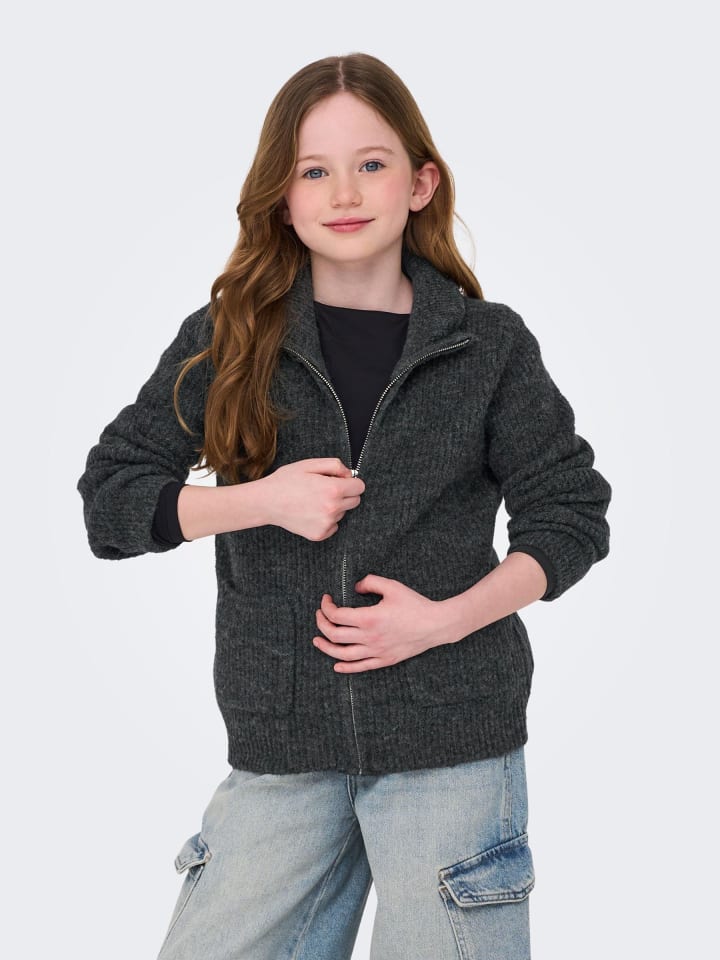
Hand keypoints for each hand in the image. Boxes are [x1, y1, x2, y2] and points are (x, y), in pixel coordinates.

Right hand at [262, 458, 364, 540]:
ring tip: (313, 501)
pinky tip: (310, 513)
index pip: (360, 487)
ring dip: (334, 507)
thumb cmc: (286, 481)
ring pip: (343, 514)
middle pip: (355, 501)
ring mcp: (326, 524)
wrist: (266, 502)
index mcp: (333, 490)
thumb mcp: (309, 464)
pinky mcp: (319, 534)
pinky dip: (326, 520)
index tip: (341, 481)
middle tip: (325, 490)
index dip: (351, 482)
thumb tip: (349, 474)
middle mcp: (332, 509)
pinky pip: (333, 526)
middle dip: (345, 494)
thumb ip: (334, 465)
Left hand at [312, 574, 451, 672]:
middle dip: (322, 624)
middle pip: (335, 635)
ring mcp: (377, 651)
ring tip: (317, 641)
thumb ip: (370, 582)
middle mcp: (370, 637)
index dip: (326, 607)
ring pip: (343, 654)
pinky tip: (336, 665)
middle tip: (320, 615)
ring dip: (326, 648)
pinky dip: (346, 668)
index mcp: (369, 618)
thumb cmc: (415, 604)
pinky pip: (361, 667)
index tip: (326, 599)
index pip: (336, 615)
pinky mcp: (385, 660)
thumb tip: (355, 587)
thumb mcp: (392, 586)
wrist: (436, 625)